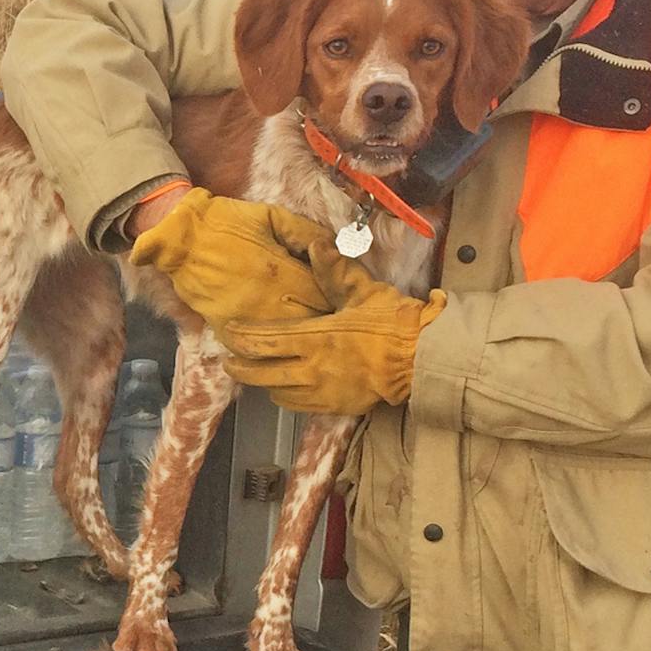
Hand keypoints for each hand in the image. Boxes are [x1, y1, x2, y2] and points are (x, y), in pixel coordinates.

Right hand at [129, 188, 342, 331]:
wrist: (182, 238)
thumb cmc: (228, 222)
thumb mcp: (271, 215)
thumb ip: (306, 231)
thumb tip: (336, 246)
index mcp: (282, 271)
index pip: (326, 295)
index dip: (341, 299)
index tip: (348, 299)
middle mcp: (268, 301)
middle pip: (311, 324)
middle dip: (326, 321)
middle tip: (337, 319)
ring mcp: (246, 319)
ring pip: (285, 341)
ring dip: (301, 339)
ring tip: (313, 335)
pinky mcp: (226, 329)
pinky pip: (255, 350)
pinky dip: (270, 349)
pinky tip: (280, 344)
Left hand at [221, 287, 448, 416]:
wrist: (422, 359)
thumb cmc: (393, 322)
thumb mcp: (363, 290)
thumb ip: (335, 270)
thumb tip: (316, 244)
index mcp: (316, 337)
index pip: (265, 340)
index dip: (242, 337)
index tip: (230, 332)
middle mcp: (313, 369)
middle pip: (262, 374)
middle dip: (240, 369)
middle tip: (229, 362)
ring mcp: (323, 392)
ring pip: (278, 393)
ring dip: (264, 383)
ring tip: (257, 373)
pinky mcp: (336, 406)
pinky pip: (300, 406)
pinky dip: (287, 397)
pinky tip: (286, 389)